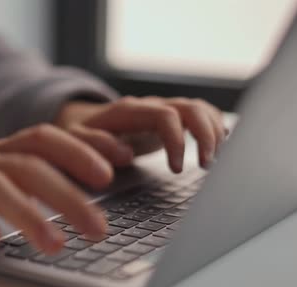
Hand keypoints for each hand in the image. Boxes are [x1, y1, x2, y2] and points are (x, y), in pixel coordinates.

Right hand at [0, 124, 112, 253]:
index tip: (122, 159)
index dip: (86, 145)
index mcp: (6, 150)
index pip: (50, 138)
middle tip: (100, 228)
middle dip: (70, 196)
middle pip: (33, 167)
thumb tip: (89, 198)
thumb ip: (38, 177)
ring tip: (57, 245)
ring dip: (30, 215)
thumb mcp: (1, 172)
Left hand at [55, 96, 226, 171]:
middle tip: (207, 166)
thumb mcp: (75, 140)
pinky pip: (200, 115)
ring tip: (214, 161)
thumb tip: (124, 154)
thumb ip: (93, 145)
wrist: (82, 122)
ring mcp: (163, 111)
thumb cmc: (80, 134)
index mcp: (130, 111)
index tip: (178, 169)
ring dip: (214, 132)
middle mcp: (151, 106)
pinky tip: (221, 146)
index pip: (166, 116)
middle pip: (190, 108)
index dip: (178, 141)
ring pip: (200, 109)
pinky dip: (214, 127)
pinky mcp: (171, 119)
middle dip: (205, 135)